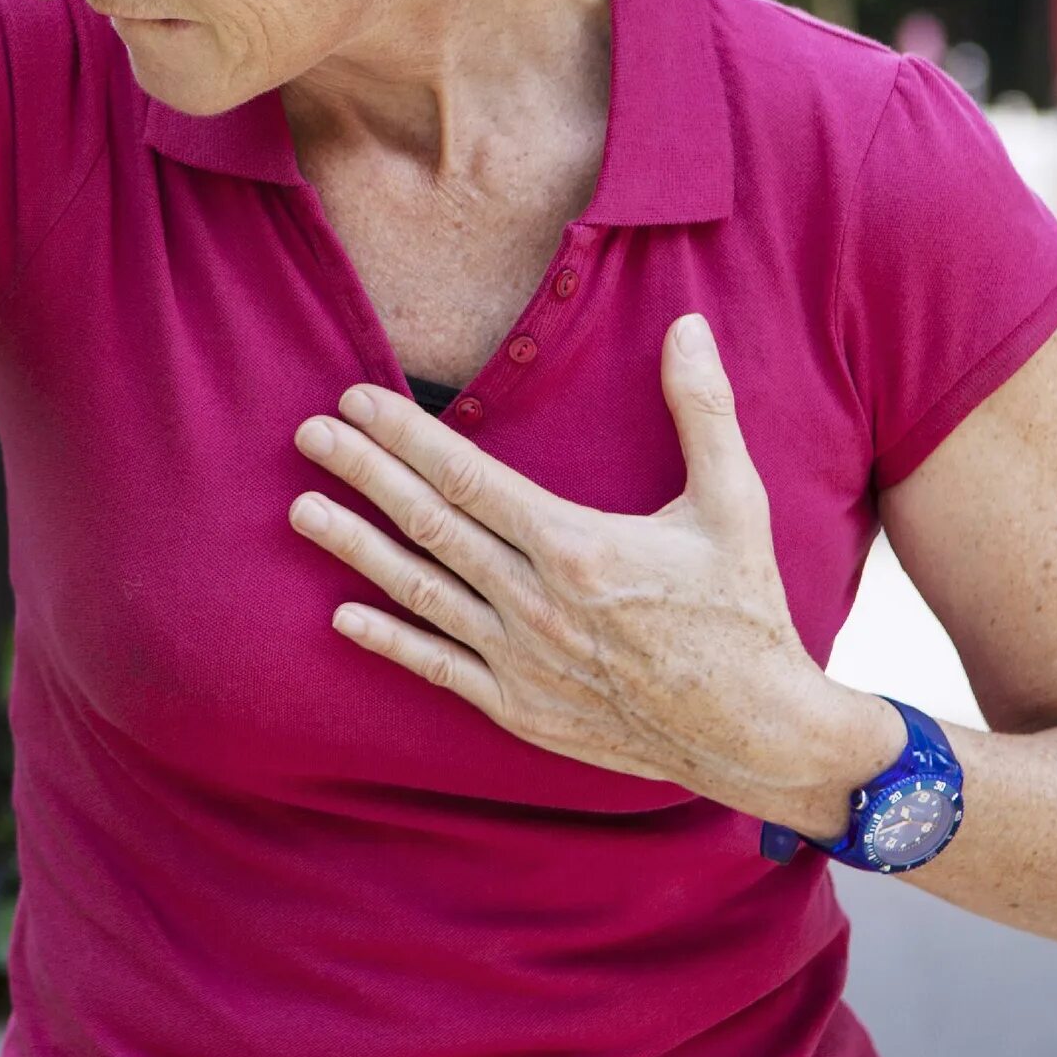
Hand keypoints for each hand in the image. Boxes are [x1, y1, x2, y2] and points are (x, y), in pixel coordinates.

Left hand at [288, 313, 901, 833]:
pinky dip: (387, 639)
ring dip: (355, 548)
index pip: (467, 476)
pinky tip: (341, 615)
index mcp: (576, 545)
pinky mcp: (519, 707)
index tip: (356, 399)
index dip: (404, 435)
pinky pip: (438, 666)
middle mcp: (535, 601)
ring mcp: (520, 659)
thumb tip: (688, 324)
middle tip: (307, 432)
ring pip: (420, 592)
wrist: (755, 733)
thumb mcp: (734, 503)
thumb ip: (702, 411)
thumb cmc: (745, 612)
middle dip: (361, 473)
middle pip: (429, 524)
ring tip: (300, 510)